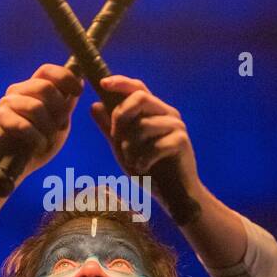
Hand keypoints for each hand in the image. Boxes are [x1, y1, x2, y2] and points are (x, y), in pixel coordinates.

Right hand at [0, 64, 82, 182]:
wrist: (12, 169)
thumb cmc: (36, 145)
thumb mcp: (58, 124)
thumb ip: (66, 105)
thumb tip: (79, 80)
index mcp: (31, 89)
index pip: (48, 71)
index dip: (66, 77)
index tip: (78, 91)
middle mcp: (17, 91)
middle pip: (45, 87)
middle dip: (59, 109)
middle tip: (59, 126)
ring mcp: (6, 104)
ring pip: (36, 107)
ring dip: (48, 128)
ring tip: (46, 139)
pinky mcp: (0, 119)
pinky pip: (25, 125)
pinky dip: (38, 139)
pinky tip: (38, 146)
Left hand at [91, 75, 201, 201]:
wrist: (173, 194)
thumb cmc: (148, 169)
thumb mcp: (122, 148)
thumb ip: (109, 128)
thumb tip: (94, 105)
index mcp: (153, 110)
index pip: (137, 87)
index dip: (120, 82)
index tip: (103, 84)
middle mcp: (167, 113)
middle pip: (139, 98)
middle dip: (120, 117)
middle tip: (115, 138)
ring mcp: (176, 125)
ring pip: (143, 125)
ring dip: (130, 147)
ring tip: (133, 161)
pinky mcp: (182, 141)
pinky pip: (153, 145)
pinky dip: (142, 160)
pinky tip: (144, 168)